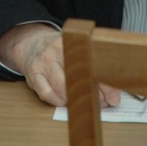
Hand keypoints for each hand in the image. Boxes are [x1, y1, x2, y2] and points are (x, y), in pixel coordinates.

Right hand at [0, 23, 120, 107]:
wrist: (32, 44)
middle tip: (99, 102)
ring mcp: (42, 62)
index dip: (104, 85)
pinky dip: (58, 101)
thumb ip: (97, 71)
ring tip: (80, 100)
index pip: (92, 64)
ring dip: (73, 99)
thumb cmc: (61, 52)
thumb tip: (113, 98)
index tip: (113, 97)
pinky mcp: (33, 75)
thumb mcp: (79, 53)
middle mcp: (55, 50)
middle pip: (76, 76)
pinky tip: (64, 100)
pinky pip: (47, 94)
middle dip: (89, 94)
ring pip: (60, 87)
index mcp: (71, 42)